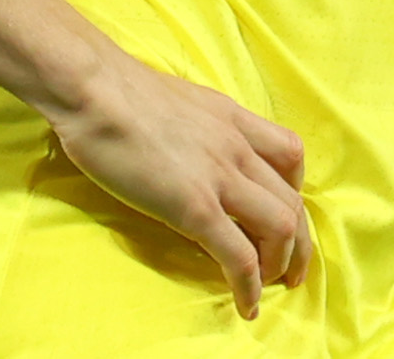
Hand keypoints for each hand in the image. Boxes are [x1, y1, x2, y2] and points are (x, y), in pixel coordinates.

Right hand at [49, 51, 314, 319]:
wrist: (93, 89)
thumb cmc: (118, 92)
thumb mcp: (178, 103)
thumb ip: (198, 129)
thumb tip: (193, 154)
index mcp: (232, 119)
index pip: (290, 155)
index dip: (294, 192)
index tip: (281, 215)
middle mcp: (237, 147)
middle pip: (293, 200)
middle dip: (299, 243)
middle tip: (290, 270)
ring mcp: (219, 177)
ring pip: (281, 227)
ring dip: (281, 264)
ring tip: (268, 286)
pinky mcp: (195, 207)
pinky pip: (239, 255)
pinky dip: (250, 286)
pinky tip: (247, 304)